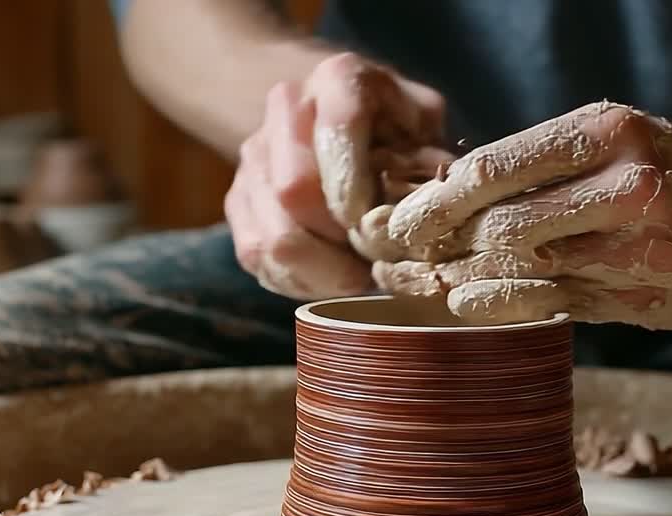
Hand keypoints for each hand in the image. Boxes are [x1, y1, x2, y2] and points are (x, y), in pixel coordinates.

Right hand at [225, 52, 447, 299]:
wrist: (331, 117)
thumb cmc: (393, 127)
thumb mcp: (423, 125)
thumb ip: (431, 156)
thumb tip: (433, 207)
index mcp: (339, 79)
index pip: (338, 129)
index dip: (354, 185)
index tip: (373, 225)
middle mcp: (285, 109)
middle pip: (293, 189)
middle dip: (338, 239)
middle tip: (373, 260)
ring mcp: (253, 156)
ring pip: (271, 234)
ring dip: (320, 269)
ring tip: (356, 275)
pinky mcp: (237, 201)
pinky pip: (256, 256)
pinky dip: (296, 280)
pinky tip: (329, 277)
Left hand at [363, 102, 671, 328]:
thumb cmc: (661, 165)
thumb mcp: (609, 137)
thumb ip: (536, 163)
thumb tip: (442, 195)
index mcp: (609, 134)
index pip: (493, 170)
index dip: (436, 202)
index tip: (402, 218)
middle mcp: (629, 189)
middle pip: (502, 227)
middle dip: (445, 244)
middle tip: (410, 254)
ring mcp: (640, 251)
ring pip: (526, 271)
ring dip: (468, 278)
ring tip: (434, 276)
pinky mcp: (645, 299)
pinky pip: (555, 305)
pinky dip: (503, 304)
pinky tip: (471, 301)